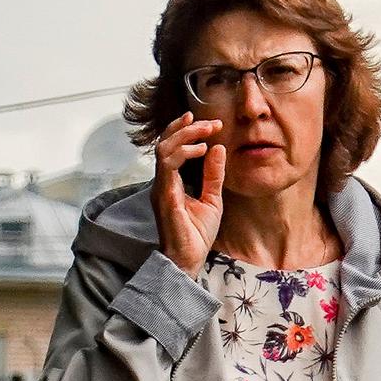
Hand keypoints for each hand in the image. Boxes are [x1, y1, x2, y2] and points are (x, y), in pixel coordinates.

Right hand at [154, 111, 226, 273]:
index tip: (210, 124)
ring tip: (207, 131)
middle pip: (165, 142)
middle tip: (210, 122)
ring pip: (164, 149)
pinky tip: (202, 149)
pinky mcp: (165, 195)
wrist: (188, 259)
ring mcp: (161, 187)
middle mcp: (162, 181)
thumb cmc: (197, 233)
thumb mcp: (212, 198)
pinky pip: (168, 166)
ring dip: (186, 135)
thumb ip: (213, 174)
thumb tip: (218, 148)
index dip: (187, 131)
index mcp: (171, 181)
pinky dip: (184, 153)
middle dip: (187, 127)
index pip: (172, 147)